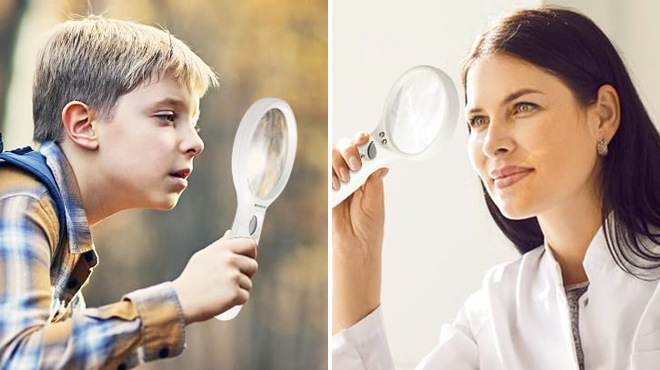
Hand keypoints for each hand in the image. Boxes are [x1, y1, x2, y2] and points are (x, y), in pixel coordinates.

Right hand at [173, 232, 257, 323]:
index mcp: (223, 249)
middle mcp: (229, 260)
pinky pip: (244, 296)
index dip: (252, 252)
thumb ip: (220, 245)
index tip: (249, 258)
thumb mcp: (203, 256)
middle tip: (232, 280)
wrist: (180, 300)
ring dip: (239, 288)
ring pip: (248, 283)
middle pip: (253, 265)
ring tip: (221, 290)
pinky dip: (236, 300)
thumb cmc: (192, 279)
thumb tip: (231, 233)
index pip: (250, 244)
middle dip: (246, 273)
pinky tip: (222, 299)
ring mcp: (233, 277)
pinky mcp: (234, 293)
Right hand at [331, 132, 387, 333]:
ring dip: (340, 162)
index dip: (363, 140)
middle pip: (346, 146)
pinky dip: (331, 174)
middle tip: (356, 164)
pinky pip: (325, 171)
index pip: (365, 149)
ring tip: (346, 179)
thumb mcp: (376, 200)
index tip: (364, 138)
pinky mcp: (327, 189)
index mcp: (369, 174)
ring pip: (333, 155)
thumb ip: (373, 179)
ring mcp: (339, 180)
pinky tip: (337, 186)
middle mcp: (354, 174)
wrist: (354, 245)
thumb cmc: (369, 227)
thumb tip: (379, 160)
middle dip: (350, 150)